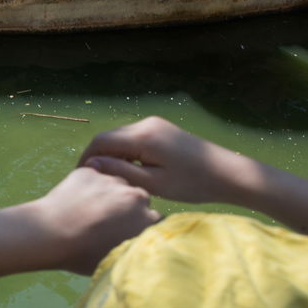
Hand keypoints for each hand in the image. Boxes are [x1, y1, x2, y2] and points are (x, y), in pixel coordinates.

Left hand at [29, 164, 161, 274]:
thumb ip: (132, 247)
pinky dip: (86, 186)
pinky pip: (93, 177)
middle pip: (138, 199)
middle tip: (104, 221)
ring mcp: (113, 181)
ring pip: (116, 185)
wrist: (50, 234)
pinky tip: (73, 201)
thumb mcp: (114, 259)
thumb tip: (136, 246)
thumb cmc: (81, 254)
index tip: (123, 232)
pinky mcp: (91, 171)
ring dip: (107, 194)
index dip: (137, 226)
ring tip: (86, 211)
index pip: (153, 220)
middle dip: (126, 207)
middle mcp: (136, 196)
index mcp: (147, 221)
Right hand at [78, 116, 248, 204]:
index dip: (86, 158)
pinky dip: (126, 154)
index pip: (101, 141)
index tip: (79, 178)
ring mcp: (155, 125)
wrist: (228, 173)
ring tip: (110, 181)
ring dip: (112, 156)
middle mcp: (146, 124)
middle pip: (109, 138)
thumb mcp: (153, 183)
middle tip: (92, 182)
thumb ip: (121, 172)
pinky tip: (128, 172)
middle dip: (98, 158)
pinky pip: (134, 139)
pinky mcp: (162, 130)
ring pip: (121, 138)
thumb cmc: (193, 183)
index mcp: (143, 136)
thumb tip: (91, 164)